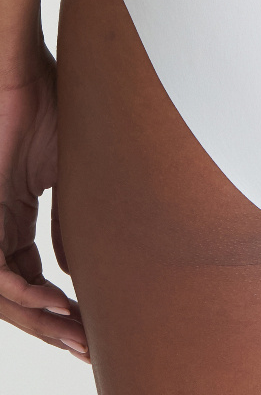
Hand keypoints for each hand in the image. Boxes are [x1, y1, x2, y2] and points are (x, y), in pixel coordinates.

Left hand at [0, 46, 89, 363]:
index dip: (61, 305)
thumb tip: (79, 262)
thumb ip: (72, 216)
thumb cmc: (52, 106)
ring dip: (40, 320)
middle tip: (88, 345)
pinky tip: (54, 303)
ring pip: (2, 294)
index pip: (31, 277)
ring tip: (77, 333)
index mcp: (14, 218)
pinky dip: (22, 293)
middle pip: (17, 295)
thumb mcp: (70, 171)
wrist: (22, 71)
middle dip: (54, 325)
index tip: (96, 321)